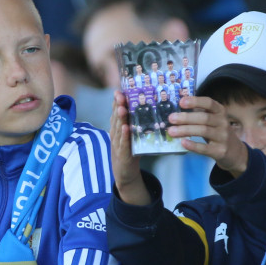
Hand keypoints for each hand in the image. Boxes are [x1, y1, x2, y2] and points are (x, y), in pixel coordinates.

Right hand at [110, 91, 149, 205]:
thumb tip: (149, 106)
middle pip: (116, 117)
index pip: (116, 112)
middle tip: (120, 95)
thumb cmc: (130, 152)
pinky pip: (123, 143)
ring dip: (120, 118)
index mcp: (118, 128)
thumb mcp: (132, 135)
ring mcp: (117, 144)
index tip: (119, 90)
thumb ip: (136, 122)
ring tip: (122, 108)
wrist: (125, 173)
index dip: (117, 101)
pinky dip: (124, 135)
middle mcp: (116, 134)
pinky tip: (126, 128)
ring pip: (118, 129)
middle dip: (118, 105)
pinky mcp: (122, 154)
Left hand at [167, 95, 249, 176]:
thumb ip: (199, 114)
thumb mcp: (213, 120)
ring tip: (171, 131)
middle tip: (171, 119)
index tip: (181, 102)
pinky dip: (193, 145)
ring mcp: (223, 137)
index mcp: (220, 112)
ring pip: (204, 131)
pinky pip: (205, 148)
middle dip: (186, 118)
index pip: (209, 103)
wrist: (235, 152)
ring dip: (186, 130)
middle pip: (204, 118)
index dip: (195, 101)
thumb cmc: (217, 133)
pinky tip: (183, 142)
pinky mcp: (220, 151)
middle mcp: (223, 122)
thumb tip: (176, 112)